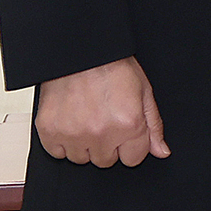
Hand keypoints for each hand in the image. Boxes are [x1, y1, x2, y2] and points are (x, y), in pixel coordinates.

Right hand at [35, 56, 169, 166]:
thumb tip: (160, 152)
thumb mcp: (144, 91)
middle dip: (107, 144)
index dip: (130, 144)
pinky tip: (70, 120)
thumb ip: (153, 125)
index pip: (133, 159)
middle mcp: (101, 133)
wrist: (81, 49)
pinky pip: (57, 152)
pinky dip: (62, 140)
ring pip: (81, 158)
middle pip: (106, 161)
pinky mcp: (50, 132)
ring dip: (84, 143)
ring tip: (86, 116)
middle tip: (103, 117)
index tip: (124, 129)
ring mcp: (73, 134)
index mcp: (128, 124)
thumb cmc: (112, 65)